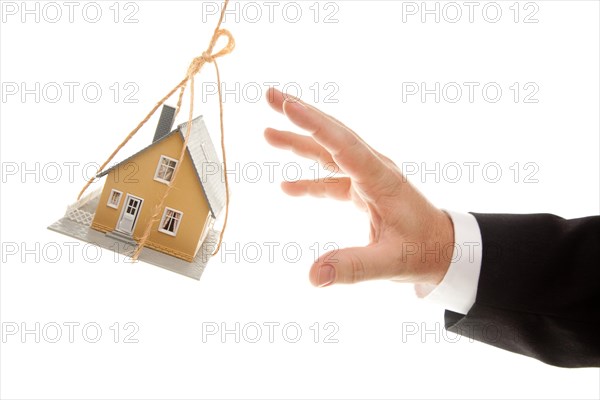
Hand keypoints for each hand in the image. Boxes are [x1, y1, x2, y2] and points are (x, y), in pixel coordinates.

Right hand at [264, 88, 453, 287]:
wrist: (444, 248)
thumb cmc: (423, 251)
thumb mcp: (389, 263)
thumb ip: (352, 267)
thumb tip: (313, 277)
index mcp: (381, 180)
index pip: (343, 145)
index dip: (314, 124)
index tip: (288, 106)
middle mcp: (373, 170)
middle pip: (333, 135)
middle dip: (301, 114)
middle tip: (271, 96)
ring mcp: (367, 178)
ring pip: (329, 151)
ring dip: (300, 140)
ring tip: (268, 132)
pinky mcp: (363, 190)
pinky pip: (331, 178)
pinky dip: (309, 179)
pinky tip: (287, 186)